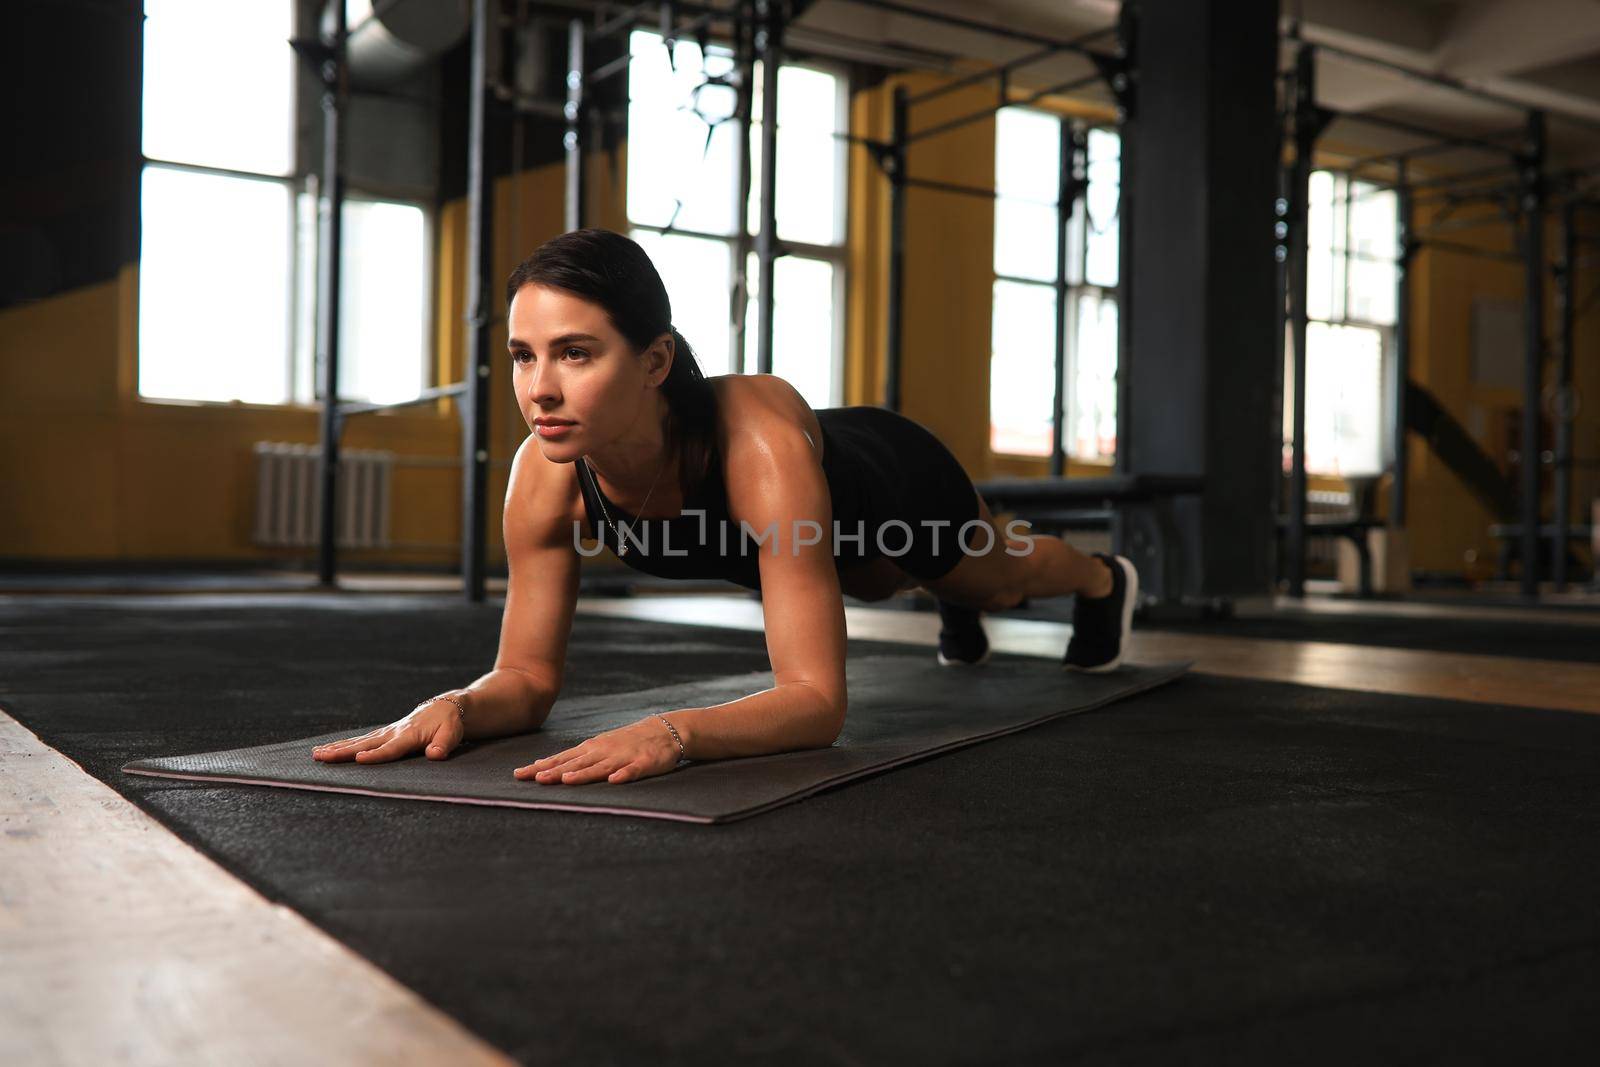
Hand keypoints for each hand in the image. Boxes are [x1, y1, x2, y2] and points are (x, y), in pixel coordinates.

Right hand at [311, 696, 465, 763]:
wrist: (445, 708)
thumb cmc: (449, 725)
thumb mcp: (451, 735)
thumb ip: (443, 745)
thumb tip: (435, 755)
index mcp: (409, 736)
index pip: (390, 749)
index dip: (376, 755)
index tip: (359, 759)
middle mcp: (393, 733)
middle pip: (365, 744)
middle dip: (342, 751)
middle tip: (321, 757)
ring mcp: (386, 732)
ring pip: (358, 741)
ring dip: (337, 748)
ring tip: (316, 754)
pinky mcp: (383, 733)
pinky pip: (361, 740)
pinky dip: (343, 744)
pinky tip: (328, 749)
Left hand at [514, 715, 683, 785]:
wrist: (664, 730)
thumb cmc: (626, 741)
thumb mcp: (599, 747)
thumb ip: (575, 759)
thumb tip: (544, 767)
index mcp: (591, 748)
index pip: (561, 759)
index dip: (541, 767)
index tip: (519, 774)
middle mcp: (603, 751)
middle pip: (576, 763)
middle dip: (555, 772)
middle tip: (535, 779)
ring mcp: (623, 757)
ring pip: (601, 767)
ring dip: (584, 774)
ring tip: (567, 780)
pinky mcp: (644, 763)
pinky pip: (632, 771)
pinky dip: (623, 775)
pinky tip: (614, 781)